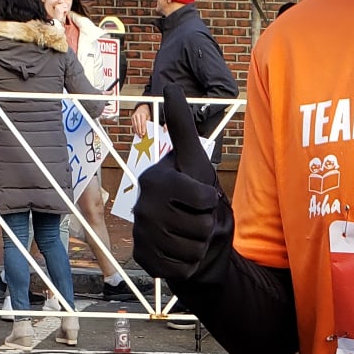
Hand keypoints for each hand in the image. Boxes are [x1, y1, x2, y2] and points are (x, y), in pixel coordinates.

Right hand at [132, 86, 220, 282]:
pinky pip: (180, 268)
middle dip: (208, 227)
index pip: (203, 199)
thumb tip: (170, 85)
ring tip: (192, 237)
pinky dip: (189, 264)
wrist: (195, 241)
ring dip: (200, 247)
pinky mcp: (144, 260)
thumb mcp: (195, 161)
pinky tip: (182, 255)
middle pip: (200, 227)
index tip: (201, 197)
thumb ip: (182, 126)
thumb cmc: (199, 200)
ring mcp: (141, 235)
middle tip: (197, 221)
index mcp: (155, 180)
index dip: (211, 202)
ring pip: (192, 250)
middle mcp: (142, 207)